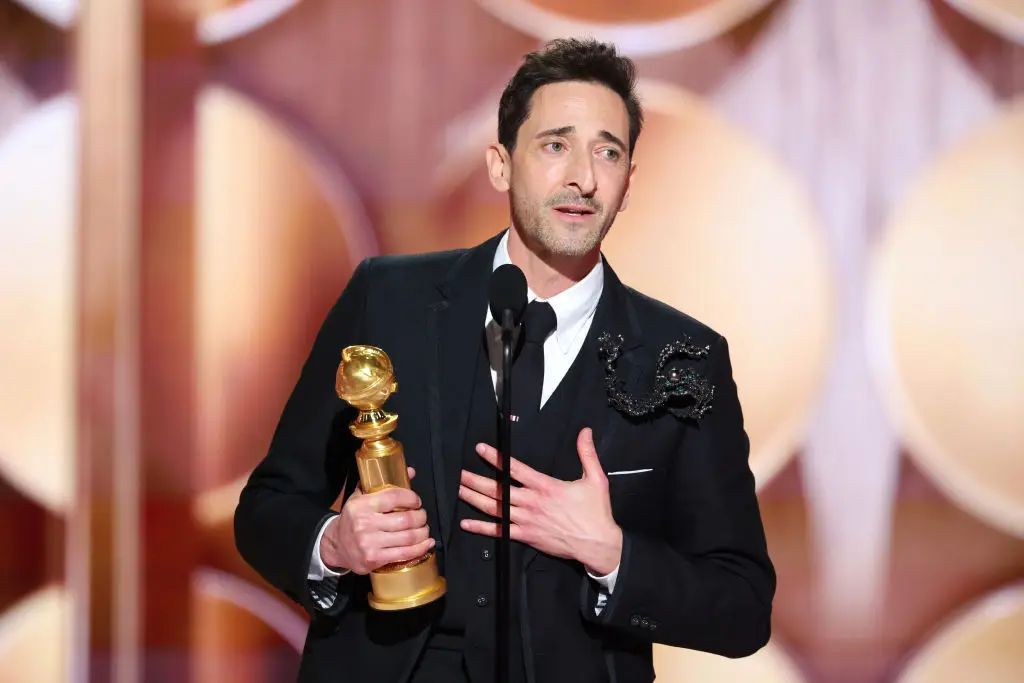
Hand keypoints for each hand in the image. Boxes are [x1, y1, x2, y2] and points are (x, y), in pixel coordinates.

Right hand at [320, 467, 434, 573]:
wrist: (336, 545)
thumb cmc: (353, 519)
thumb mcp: (361, 497)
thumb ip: (383, 483)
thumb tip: (410, 472)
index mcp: (362, 505)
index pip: (394, 497)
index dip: (411, 498)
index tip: (417, 501)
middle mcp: (365, 523)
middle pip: (406, 519)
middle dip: (421, 517)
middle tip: (422, 516)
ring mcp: (370, 543)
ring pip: (408, 537)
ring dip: (423, 533)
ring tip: (424, 529)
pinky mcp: (374, 559)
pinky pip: (404, 553)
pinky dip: (420, 548)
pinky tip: (427, 543)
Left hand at [458, 428, 622, 575]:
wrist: (597, 543)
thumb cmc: (595, 513)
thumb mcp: (595, 479)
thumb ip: (587, 454)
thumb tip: (585, 432)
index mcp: (546, 487)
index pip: (515, 469)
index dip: (496, 458)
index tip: (481, 449)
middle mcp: (532, 503)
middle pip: (498, 489)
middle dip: (476, 480)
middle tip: (461, 473)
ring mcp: (526, 521)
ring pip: (495, 508)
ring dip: (475, 499)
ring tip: (460, 490)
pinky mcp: (526, 536)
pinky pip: (499, 532)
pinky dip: (481, 528)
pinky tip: (467, 523)